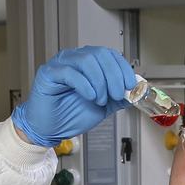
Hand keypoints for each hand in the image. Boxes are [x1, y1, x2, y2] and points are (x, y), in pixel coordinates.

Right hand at [11, 46, 135, 147]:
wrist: (50, 129)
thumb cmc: (70, 115)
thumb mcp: (102, 106)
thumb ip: (117, 97)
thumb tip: (135, 92)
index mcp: (88, 63)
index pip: (109, 55)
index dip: (123, 68)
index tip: (130, 84)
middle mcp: (74, 59)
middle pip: (99, 54)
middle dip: (113, 75)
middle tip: (118, 94)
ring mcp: (61, 64)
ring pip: (86, 60)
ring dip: (100, 81)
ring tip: (100, 99)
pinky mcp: (49, 73)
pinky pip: (69, 72)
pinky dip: (85, 84)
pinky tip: (90, 96)